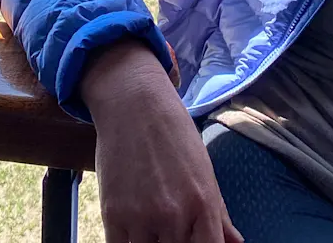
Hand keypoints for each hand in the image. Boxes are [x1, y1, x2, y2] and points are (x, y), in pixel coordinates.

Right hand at [80, 39, 243, 242]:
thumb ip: (219, 213)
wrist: (134, 103)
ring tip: (154, 227)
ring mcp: (142, 217)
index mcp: (204, 202)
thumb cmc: (174, 133)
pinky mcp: (113, 216)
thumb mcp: (204, 168)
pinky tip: (135, 232)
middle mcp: (175, 214)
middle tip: (173, 231)